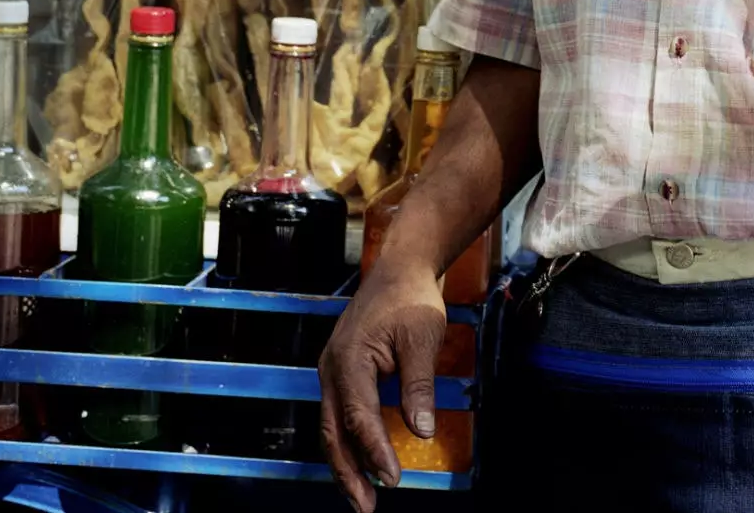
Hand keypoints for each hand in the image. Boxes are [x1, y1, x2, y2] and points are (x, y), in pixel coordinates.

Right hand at [318, 251, 444, 510]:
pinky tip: (362, 459)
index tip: (393, 480)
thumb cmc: (411, 297)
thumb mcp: (421, 338)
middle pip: (332, 432)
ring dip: (345, 462)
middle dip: (348, 473)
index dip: (375, 452)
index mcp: (349, 360)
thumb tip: (421, 431)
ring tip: (362, 496)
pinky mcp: (341, 369)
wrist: (401, 266)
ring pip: (331, 426)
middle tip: (366, 508)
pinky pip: (338, 413)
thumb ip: (419, 385)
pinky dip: (348, 440)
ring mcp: (333, 369)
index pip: (358, 418)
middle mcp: (332, 368)